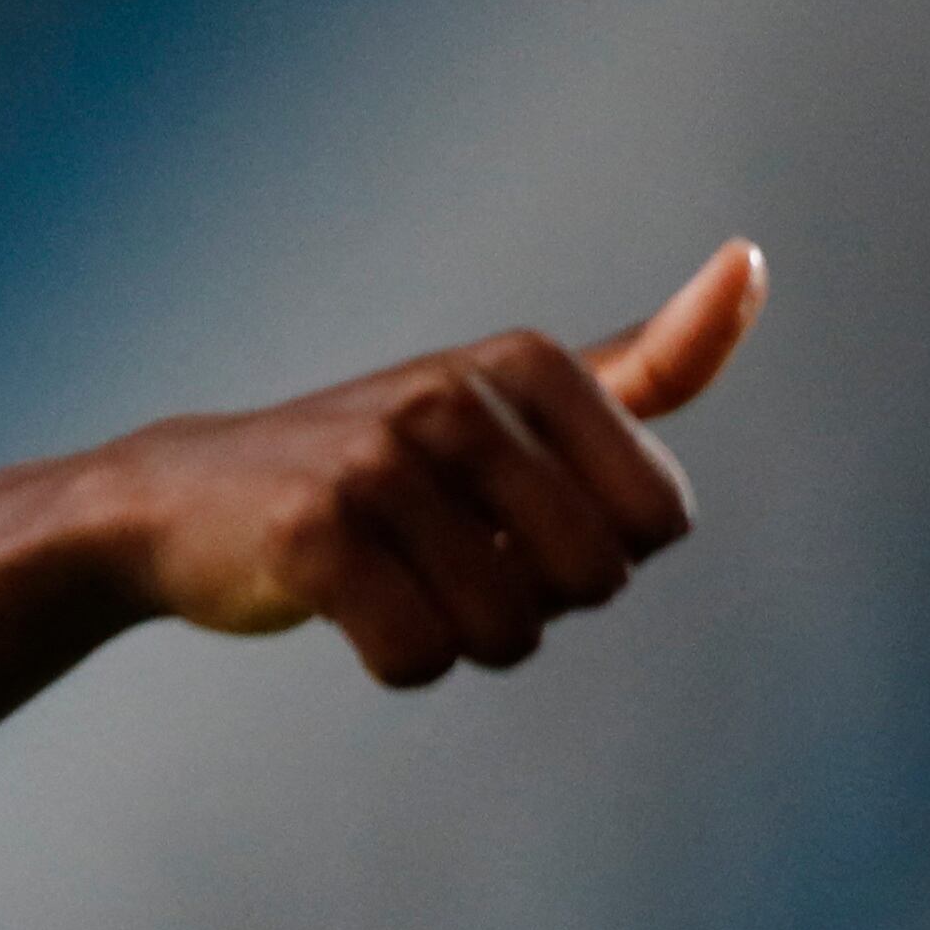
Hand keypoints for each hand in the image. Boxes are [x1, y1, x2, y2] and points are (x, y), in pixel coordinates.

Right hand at [104, 240, 766, 684]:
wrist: (179, 500)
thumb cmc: (369, 465)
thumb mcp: (510, 404)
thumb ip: (643, 366)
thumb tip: (751, 266)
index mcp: (521, 361)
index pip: (658, 519)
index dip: (595, 551)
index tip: (513, 517)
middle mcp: (452, 397)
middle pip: (594, 582)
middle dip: (534, 603)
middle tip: (451, 561)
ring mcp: (376, 462)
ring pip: (508, 631)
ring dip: (462, 640)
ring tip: (398, 585)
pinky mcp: (310, 533)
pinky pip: (419, 657)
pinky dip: (398, 663)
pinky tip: (349, 612)